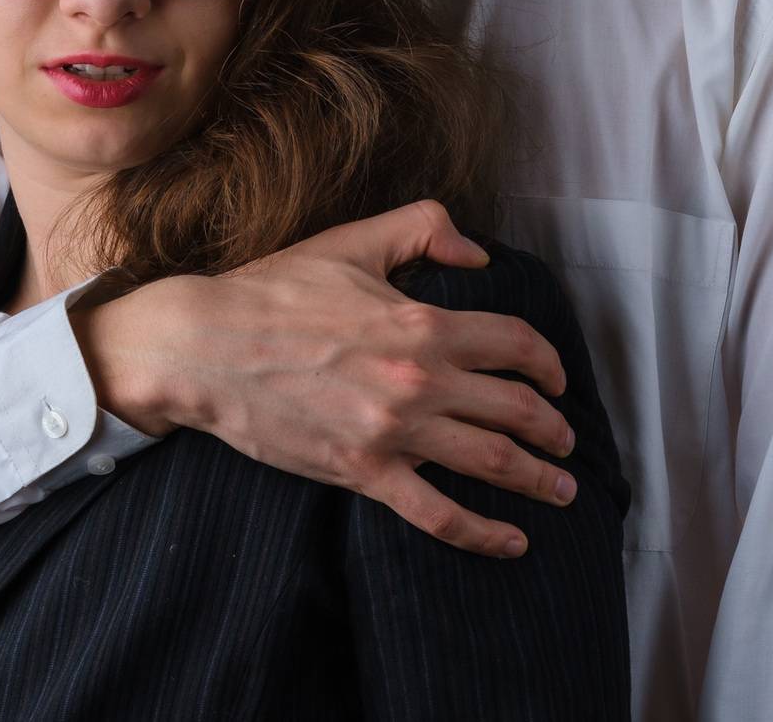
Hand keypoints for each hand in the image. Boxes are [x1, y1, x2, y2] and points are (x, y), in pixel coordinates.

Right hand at [71, 200, 573, 558]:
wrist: (206, 345)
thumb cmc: (274, 290)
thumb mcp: (350, 242)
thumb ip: (422, 229)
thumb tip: (478, 252)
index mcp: (421, 321)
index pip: (515, 345)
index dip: (548, 364)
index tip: (556, 379)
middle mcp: (419, 380)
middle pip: (516, 410)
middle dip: (553, 428)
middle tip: (566, 440)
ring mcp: (393, 432)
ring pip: (491, 463)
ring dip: (539, 480)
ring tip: (562, 489)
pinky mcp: (362, 473)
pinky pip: (437, 515)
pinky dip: (483, 534)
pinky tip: (510, 542)